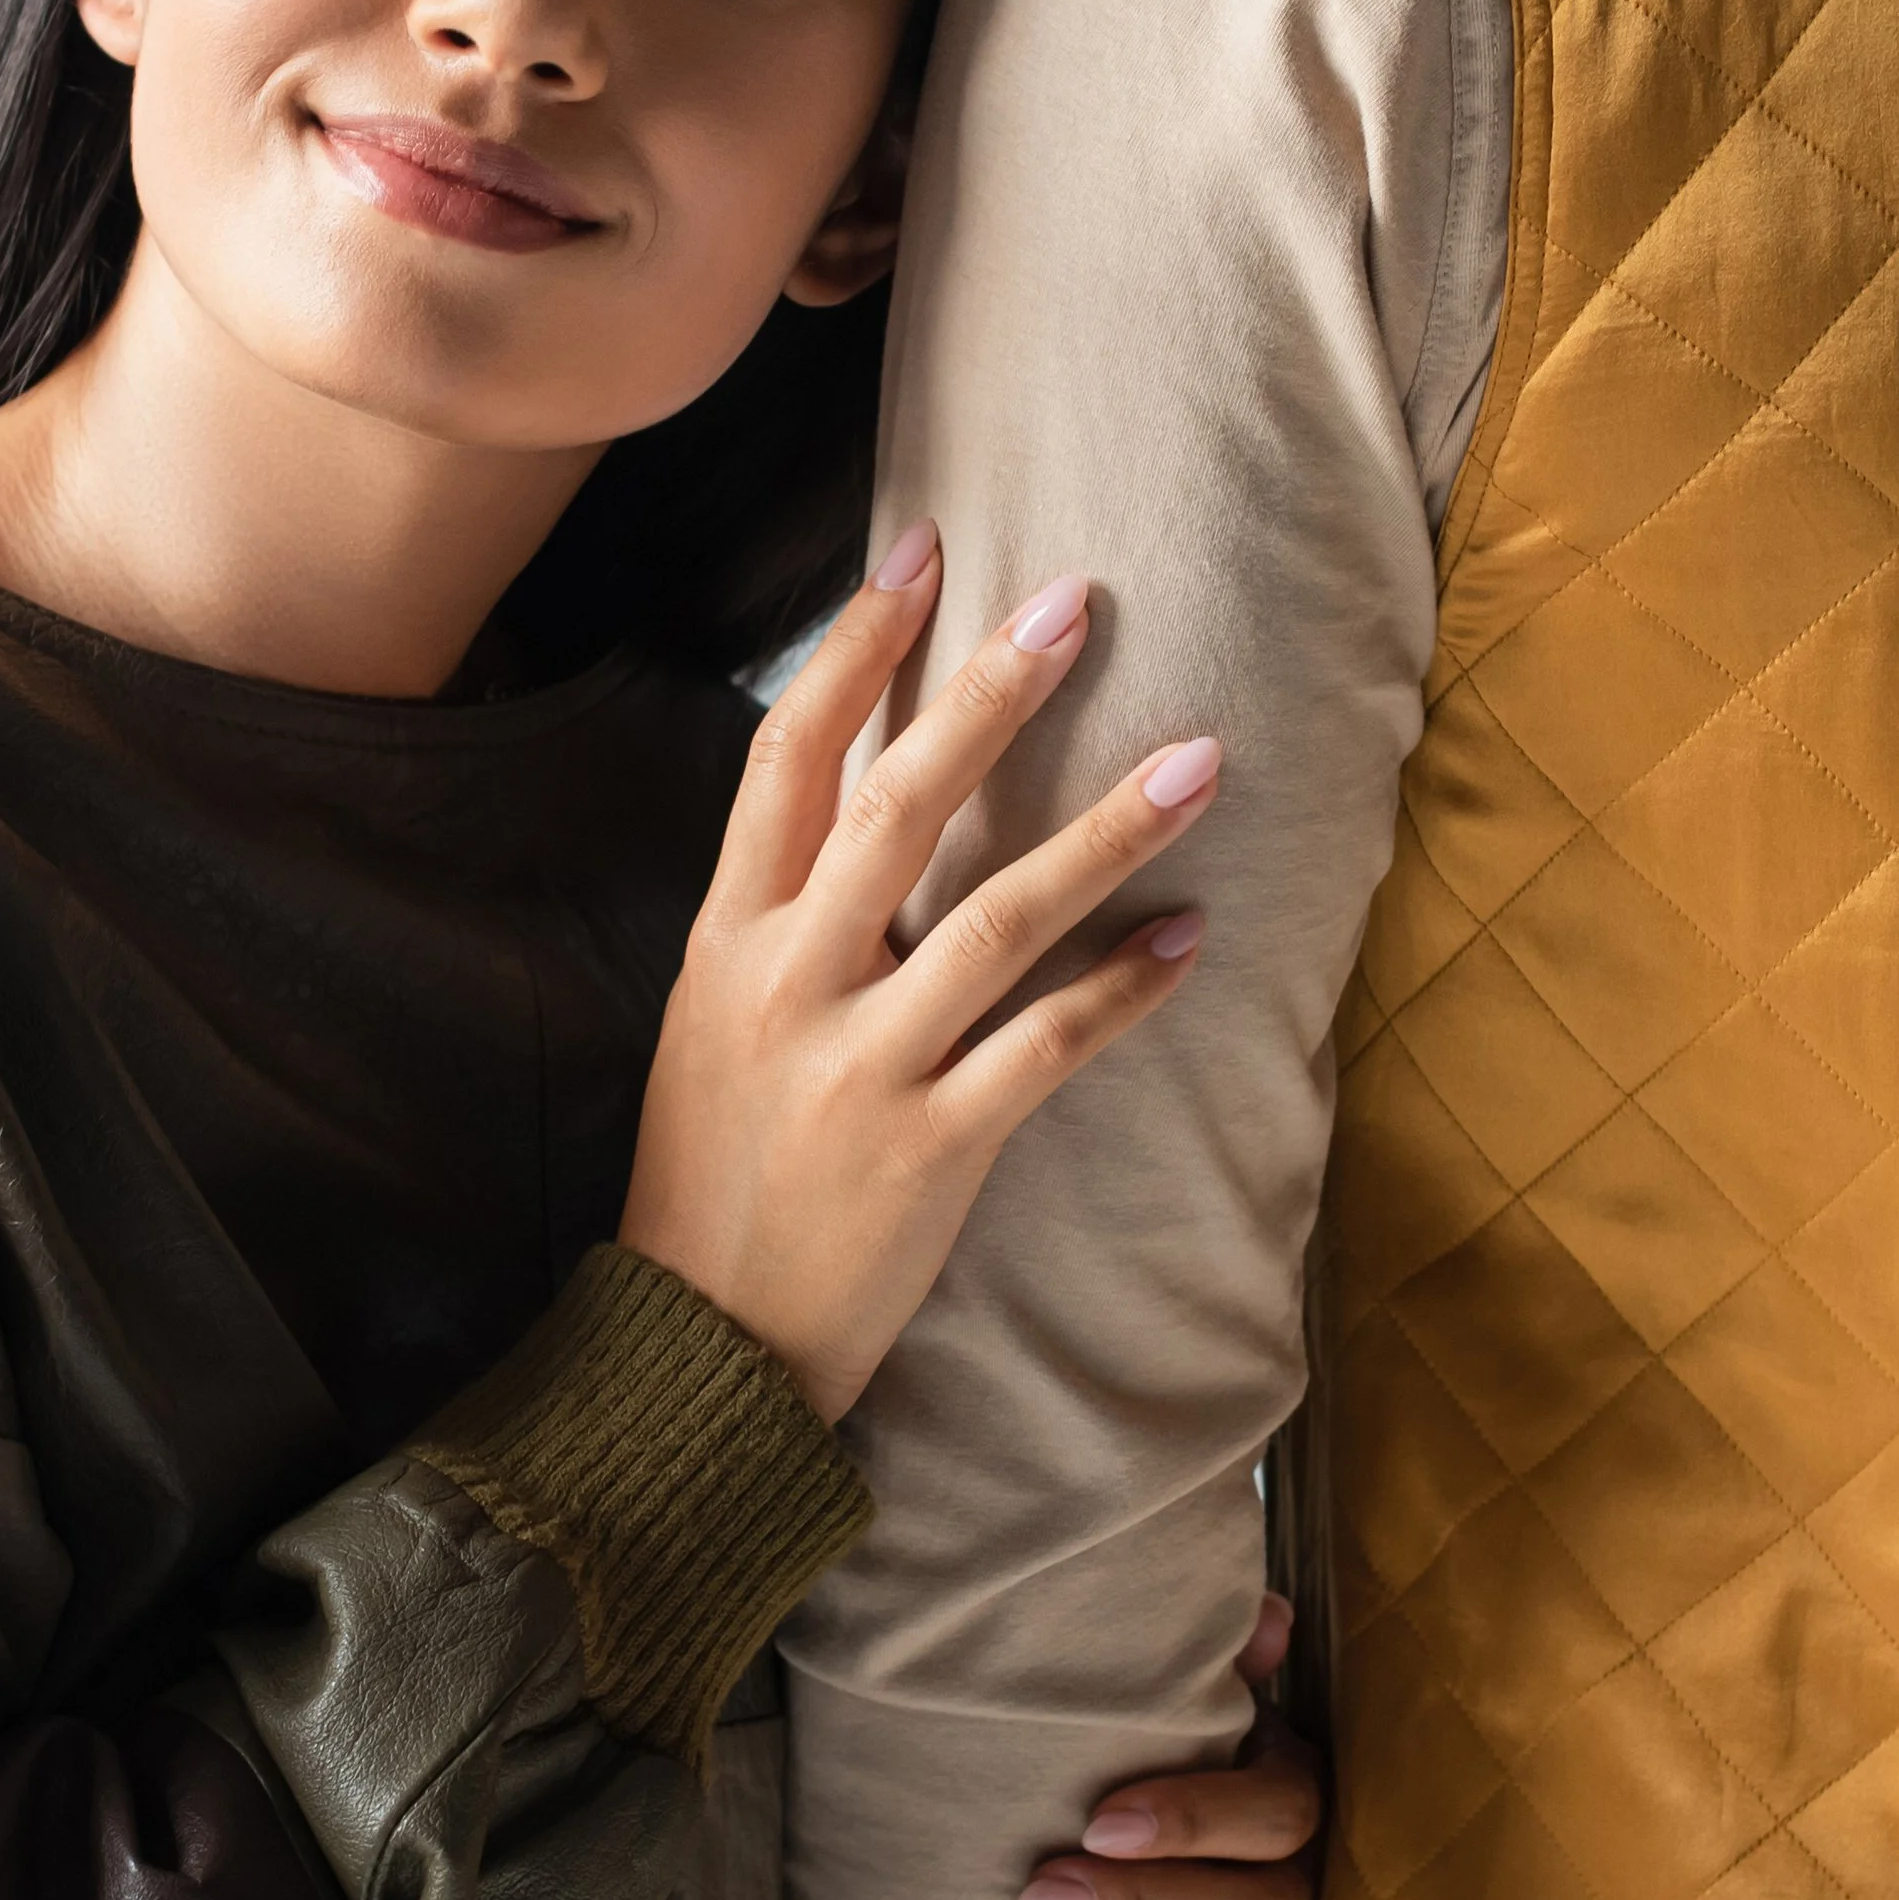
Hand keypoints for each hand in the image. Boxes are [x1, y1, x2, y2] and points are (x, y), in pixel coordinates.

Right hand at [618, 525, 1217, 1424]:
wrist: (698, 1346)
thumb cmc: (713, 1169)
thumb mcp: (712, 1018)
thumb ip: (781, 914)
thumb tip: (863, 799)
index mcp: (728, 934)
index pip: (789, 756)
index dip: (855, 647)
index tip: (924, 553)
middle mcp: (787, 979)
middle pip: (896, 803)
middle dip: (988, 695)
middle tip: (1075, 604)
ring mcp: (859, 1064)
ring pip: (997, 916)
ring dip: (1108, 830)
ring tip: (1200, 759)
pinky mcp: (929, 1148)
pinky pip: (1045, 1049)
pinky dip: (1124, 990)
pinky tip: (1191, 936)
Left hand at [1018, 1600, 1322, 1899]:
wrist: (1131, 1824)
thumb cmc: (1161, 1745)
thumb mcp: (1192, 1703)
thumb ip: (1224, 1664)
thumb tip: (1270, 1618)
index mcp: (1296, 1791)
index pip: (1277, 1814)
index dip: (1193, 1820)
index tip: (1097, 1823)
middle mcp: (1306, 1880)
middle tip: (1045, 1890)